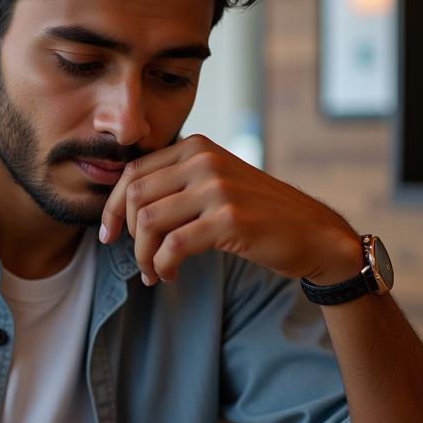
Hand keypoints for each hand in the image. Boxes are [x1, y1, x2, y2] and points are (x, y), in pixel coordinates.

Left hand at [100, 135, 361, 286]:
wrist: (314, 234)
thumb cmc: (260, 214)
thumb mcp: (216, 184)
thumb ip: (178, 185)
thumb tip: (124, 207)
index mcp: (197, 147)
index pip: (134, 172)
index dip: (112, 207)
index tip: (108, 234)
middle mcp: (204, 160)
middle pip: (135, 196)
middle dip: (124, 234)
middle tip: (136, 261)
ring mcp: (217, 188)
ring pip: (148, 222)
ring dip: (143, 256)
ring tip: (153, 272)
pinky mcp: (229, 219)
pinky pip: (173, 245)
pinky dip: (163, 265)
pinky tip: (170, 275)